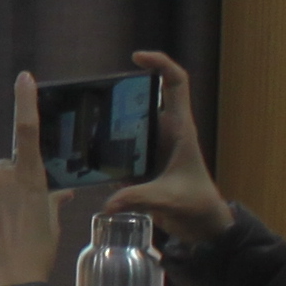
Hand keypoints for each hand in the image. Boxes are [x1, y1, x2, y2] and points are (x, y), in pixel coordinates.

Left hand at [0, 73, 72, 285]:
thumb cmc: (36, 256)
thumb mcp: (52, 226)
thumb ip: (53, 201)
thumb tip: (63, 190)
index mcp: (31, 180)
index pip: (27, 132)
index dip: (25, 102)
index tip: (24, 77)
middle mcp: (3, 179)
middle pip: (2, 171)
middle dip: (7, 187)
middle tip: (14, 219)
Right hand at [101, 46, 237, 243]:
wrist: (202, 227)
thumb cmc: (197, 205)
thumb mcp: (168, 199)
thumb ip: (138, 197)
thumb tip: (108, 203)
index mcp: (180, 129)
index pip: (176, 83)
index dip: (160, 63)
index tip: (136, 58)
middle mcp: (166, 132)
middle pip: (144, 99)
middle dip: (120, 95)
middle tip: (93, 97)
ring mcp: (154, 147)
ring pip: (130, 123)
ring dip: (110, 123)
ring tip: (82, 123)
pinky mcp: (144, 163)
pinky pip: (122, 148)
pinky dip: (107, 150)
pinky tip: (87, 156)